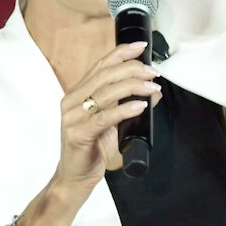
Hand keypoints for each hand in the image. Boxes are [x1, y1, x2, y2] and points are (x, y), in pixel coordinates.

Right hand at [55, 41, 162, 190]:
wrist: (74, 178)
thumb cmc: (91, 150)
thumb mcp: (113, 123)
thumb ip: (128, 105)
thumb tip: (154, 91)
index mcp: (77, 94)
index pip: (100, 65)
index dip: (121, 53)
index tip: (141, 46)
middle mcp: (72, 101)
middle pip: (104, 75)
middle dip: (132, 69)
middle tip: (153, 72)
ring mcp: (72, 117)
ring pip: (105, 92)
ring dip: (132, 86)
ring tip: (152, 86)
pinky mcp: (77, 133)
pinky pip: (104, 117)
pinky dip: (124, 109)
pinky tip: (140, 106)